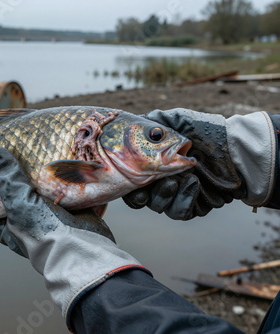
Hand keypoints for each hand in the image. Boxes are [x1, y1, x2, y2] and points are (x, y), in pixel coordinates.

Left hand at [0, 148, 149, 328]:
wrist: (82, 249)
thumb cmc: (43, 232)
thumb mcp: (19, 202)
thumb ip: (9, 179)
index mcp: (10, 225)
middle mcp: (31, 222)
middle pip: (23, 195)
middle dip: (25, 178)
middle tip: (21, 155)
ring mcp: (55, 219)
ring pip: (49, 193)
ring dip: (50, 178)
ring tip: (45, 154)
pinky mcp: (76, 214)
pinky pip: (73, 194)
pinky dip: (73, 182)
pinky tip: (70, 164)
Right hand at [123, 108, 275, 219]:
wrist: (236, 147)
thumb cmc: (205, 130)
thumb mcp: (175, 119)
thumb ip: (151, 122)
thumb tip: (132, 122)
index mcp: (152, 166)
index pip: (131, 183)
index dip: (128, 187)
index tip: (134, 183)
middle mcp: (161, 183)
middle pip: (143, 199)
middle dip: (149, 192)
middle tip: (163, 180)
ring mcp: (178, 195)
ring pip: (160, 206)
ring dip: (167, 195)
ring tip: (182, 179)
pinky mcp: (194, 206)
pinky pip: (180, 212)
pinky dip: (184, 200)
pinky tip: (194, 184)